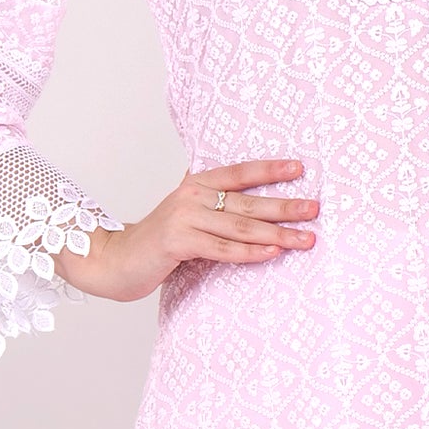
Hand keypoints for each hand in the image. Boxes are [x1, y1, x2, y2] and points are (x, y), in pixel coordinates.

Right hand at [54, 159, 318, 303]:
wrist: (113, 260)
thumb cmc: (155, 242)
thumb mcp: (184, 214)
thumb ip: (210, 203)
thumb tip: (246, 199)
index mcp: (195, 184)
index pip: (239, 172)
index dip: (270, 169)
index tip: (301, 168)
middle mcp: (191, 196)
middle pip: (247, 201)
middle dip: (285, 205)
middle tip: (315, 209)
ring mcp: (184, 218)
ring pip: (239, 225)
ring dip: (277, 233)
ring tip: (306, 238)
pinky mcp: (177, 243)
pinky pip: (222, 249)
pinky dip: (249, 251)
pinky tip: (272, 253)